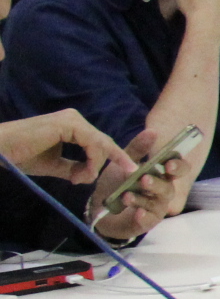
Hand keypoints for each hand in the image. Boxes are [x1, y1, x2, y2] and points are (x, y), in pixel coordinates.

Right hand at [0, 109, 136, 182]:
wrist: (0, 150)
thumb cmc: (21, 156)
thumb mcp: (55, 165)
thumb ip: (74, 168)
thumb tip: (90, 175)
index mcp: (72, 126)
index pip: (100, 142)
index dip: (114, 157)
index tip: (128, 171)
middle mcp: (74, 119)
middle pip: (104, 142)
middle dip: (113, 160)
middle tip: (119, 175)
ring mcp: (72, 119)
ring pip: (100, 144)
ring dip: (96, 165)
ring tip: (79, 179)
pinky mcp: (68, 123)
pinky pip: (91, 143)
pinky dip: (92, 160)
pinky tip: (82, 173)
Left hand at [87, 127, 185, 242]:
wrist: (100, 207)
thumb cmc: (117, 182)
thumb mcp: (124, 162)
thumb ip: (138, 148)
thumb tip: (153, 131)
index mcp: (161, 175)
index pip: (179, 170)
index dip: (177, 166)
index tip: (167, 163)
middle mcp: (162, 192)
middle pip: (169, 188)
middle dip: (157, 184)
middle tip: (144, 179)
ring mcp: (155, 208)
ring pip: (157, 204)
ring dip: (144, 199)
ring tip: (127, 195)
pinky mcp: (146, 222)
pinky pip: (149, 220)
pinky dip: (144, 217)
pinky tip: (137, 213)